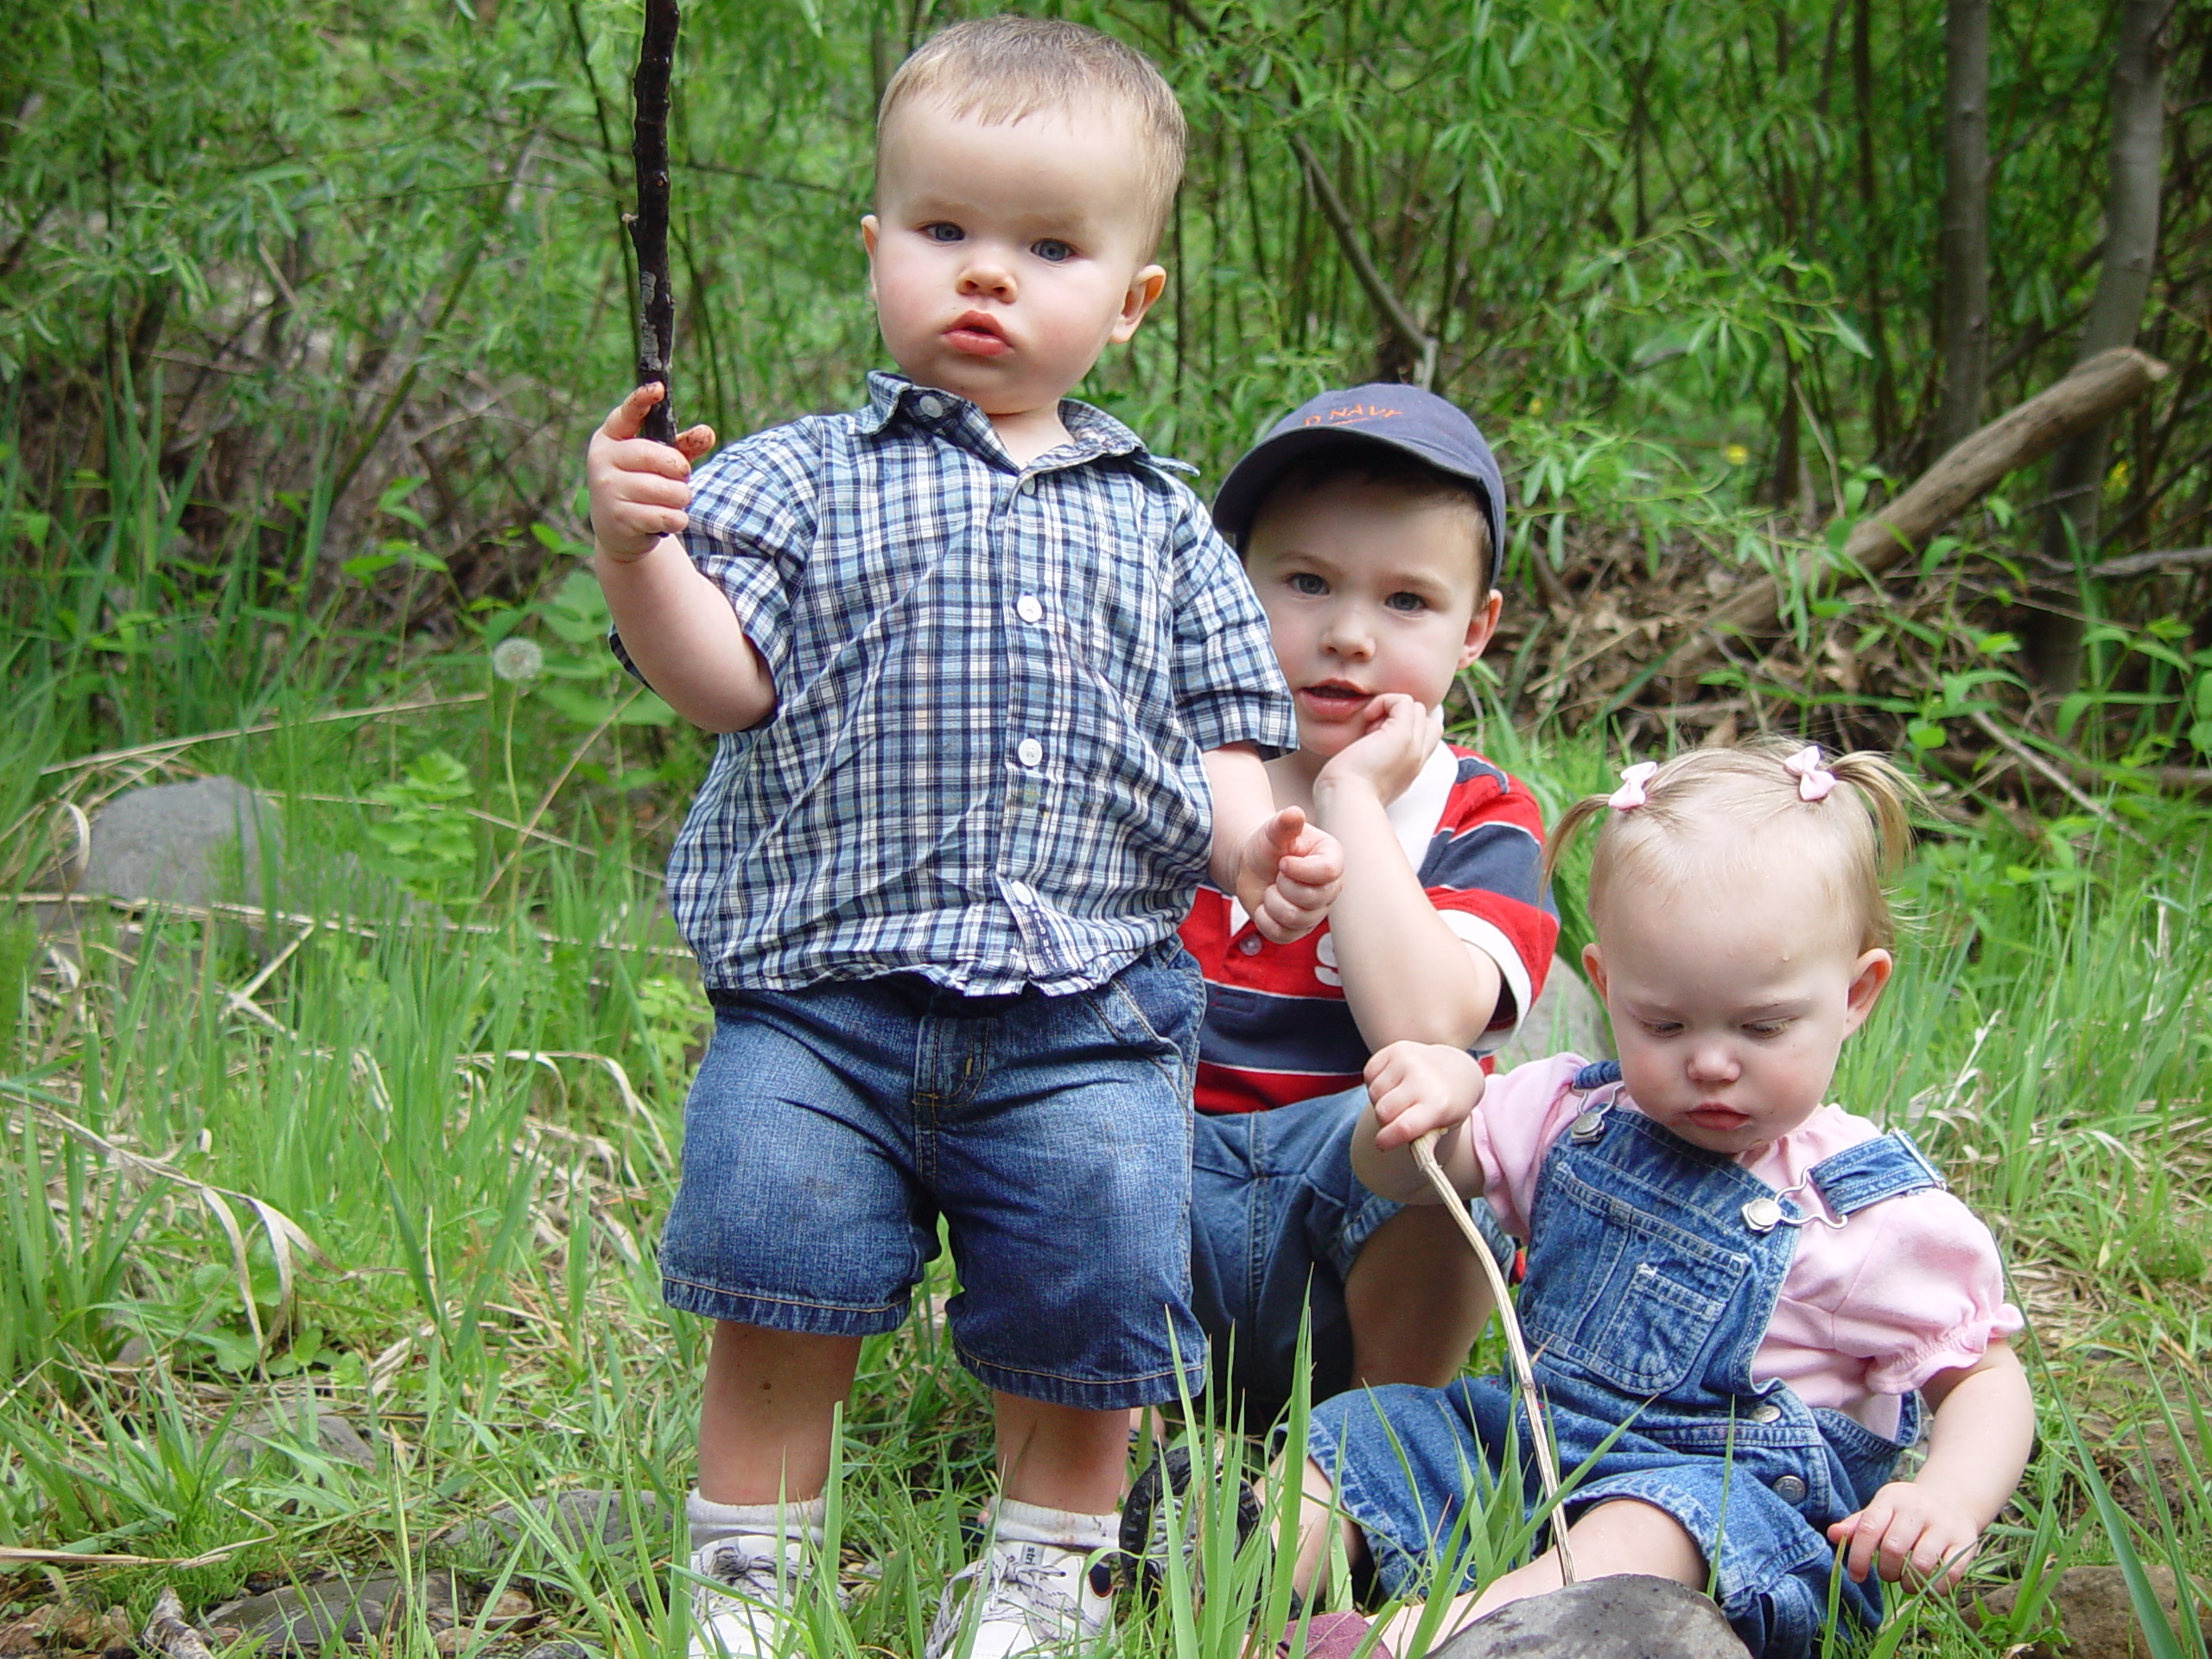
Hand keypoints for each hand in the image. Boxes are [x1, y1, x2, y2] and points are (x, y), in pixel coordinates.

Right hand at [586, 384, 717, 562]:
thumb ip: (682, 447)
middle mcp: (602, 460)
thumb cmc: (642, 485)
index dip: (641, 401)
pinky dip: (677, 519)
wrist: (618, 530)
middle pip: (659, 458)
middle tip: (681, 478)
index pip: (626, 414)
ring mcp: (607, 489)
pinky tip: (668, 520)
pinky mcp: (619, 518)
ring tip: (674, 501)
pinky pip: (666, 515)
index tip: (658, 389)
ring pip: (666, 490)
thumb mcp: (659, 463)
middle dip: (680, 470)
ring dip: (681, 498)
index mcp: (610, 437)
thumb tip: (706, 432)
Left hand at [1236, 806, 1344, 942]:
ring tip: (1272, 888)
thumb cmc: (1269, 846)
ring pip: (1295, 919)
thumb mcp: (1274, 831)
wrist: (1253, 865)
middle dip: (1283, 885)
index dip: (1299, 869)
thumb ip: (1284, 823)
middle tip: (1278, 875)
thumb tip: (1294, 813)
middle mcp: (1330, 889)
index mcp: (1332, 860)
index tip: (1283, 861)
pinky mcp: (1297, 930)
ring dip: (1272, 901)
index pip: (1327, 872)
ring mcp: (1315, 912)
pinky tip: (1266, 904)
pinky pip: (1281, 934)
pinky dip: (1264, 918)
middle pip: (1312, 899)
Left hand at [1315, 694, 1441, 808]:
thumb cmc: (1344, 793)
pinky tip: (1367, 718)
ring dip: (1391, 709)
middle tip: (1371, 733)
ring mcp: (1414, 746)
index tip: (1375, 739)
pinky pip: (1404, 701)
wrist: (1346, 801)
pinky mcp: (1403, 735)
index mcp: (1409, 769)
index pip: (1425, 737)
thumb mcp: (1365, 776)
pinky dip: (1384, 702)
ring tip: (1369, 728)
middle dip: (1398, 717)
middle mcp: (1417, 758)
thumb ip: (1374, 759)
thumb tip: (1365, 741)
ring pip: (1416, 708)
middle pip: (1424, 720)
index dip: (1404, 728)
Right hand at [1364, 1041, 1484, 1150]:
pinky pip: (1369, 1074)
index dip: (1386, 1140)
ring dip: (1381, 1101)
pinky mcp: (1395, 1049)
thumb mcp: (1445, 1125)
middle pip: (1383, 1112)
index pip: (1403, 1127)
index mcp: (1439, 1103)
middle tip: (1398, 1119)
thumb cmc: (1448, 1104)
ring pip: (1374, 1094)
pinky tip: (1393, 1083)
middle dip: (1385, 1121)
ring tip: (1399, 1099)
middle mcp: (1422, 1078)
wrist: (1456, 1069)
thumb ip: (1427, 1142)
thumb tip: (1418, 1160)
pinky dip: (1375, 1083)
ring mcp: (1407, 1060)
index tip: (1382, 1144)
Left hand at [1825, 1481, 1984, 1589]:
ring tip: (1905, 1583)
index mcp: (1892, 1499)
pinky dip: (1935, 1588)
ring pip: (1922, 1563)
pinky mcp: (1964, 1542)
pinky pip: (1950, 1573)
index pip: (1869, 1528)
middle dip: (1886, 1571)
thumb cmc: (1906, 1511)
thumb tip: (1832, 1535)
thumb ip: (1858, 1524)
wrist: (1952, 1500)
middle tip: (1887, 1576)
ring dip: (1909, 1583)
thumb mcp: (1881, 1509)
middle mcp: (1918, 1509)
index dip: (1858, 1557)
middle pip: (1894, 1548)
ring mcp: (1943, 1525)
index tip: (1856, 1577)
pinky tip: (1927, 1588)